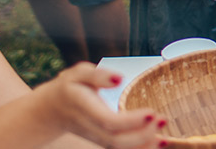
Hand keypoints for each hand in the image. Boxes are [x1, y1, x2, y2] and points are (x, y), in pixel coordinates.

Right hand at [35, 63, 161, 148]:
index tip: (151, 111)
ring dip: (143, 147)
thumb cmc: (69, 88)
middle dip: (142, 136)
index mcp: (85, 108)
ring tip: (166, 139)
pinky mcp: (103, 141)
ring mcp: (96, 138)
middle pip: (115, 141)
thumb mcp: (78, 73)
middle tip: (163, 120)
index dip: (130, 121)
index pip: (108, 121)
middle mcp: (90, 127)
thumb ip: (98, 75)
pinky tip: (158, 143)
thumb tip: (119, 78)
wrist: (50, 111)